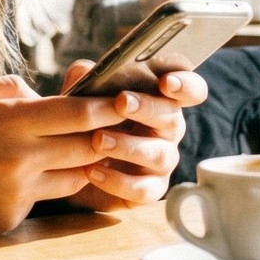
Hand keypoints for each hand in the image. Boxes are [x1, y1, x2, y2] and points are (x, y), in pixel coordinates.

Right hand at [0, 75, 129, 235]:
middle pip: (86, 147)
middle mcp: (19, 158)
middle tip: (125, 129)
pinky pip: (43, 203)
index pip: (77, 113)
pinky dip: (45, 191)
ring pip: (74, 179)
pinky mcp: (8, 220)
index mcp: (8, 120)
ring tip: (86, 155)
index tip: (127, 100)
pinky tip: (34, 183)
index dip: (107, 107)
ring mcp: (16, 193)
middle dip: (108, 137)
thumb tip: (45, 96)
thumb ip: (9, 89)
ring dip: (82, 167)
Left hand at [60, 62, 207, 212]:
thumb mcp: (83, 97)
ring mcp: (161, 161)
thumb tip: (86, 69)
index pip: (190, 89)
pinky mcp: (149, 190)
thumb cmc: (87, 123)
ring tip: (98, 140)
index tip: (166, 82)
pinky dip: (117, 181)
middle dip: (148, 108)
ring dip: (128, 146)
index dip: (185, 85)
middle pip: (173, 118)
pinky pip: (143, 189)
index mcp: (160, 100)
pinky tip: (93, 171)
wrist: (69, 168)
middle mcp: (167, 130)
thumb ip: (87, 79)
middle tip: (121, 102)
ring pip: (159, 154)